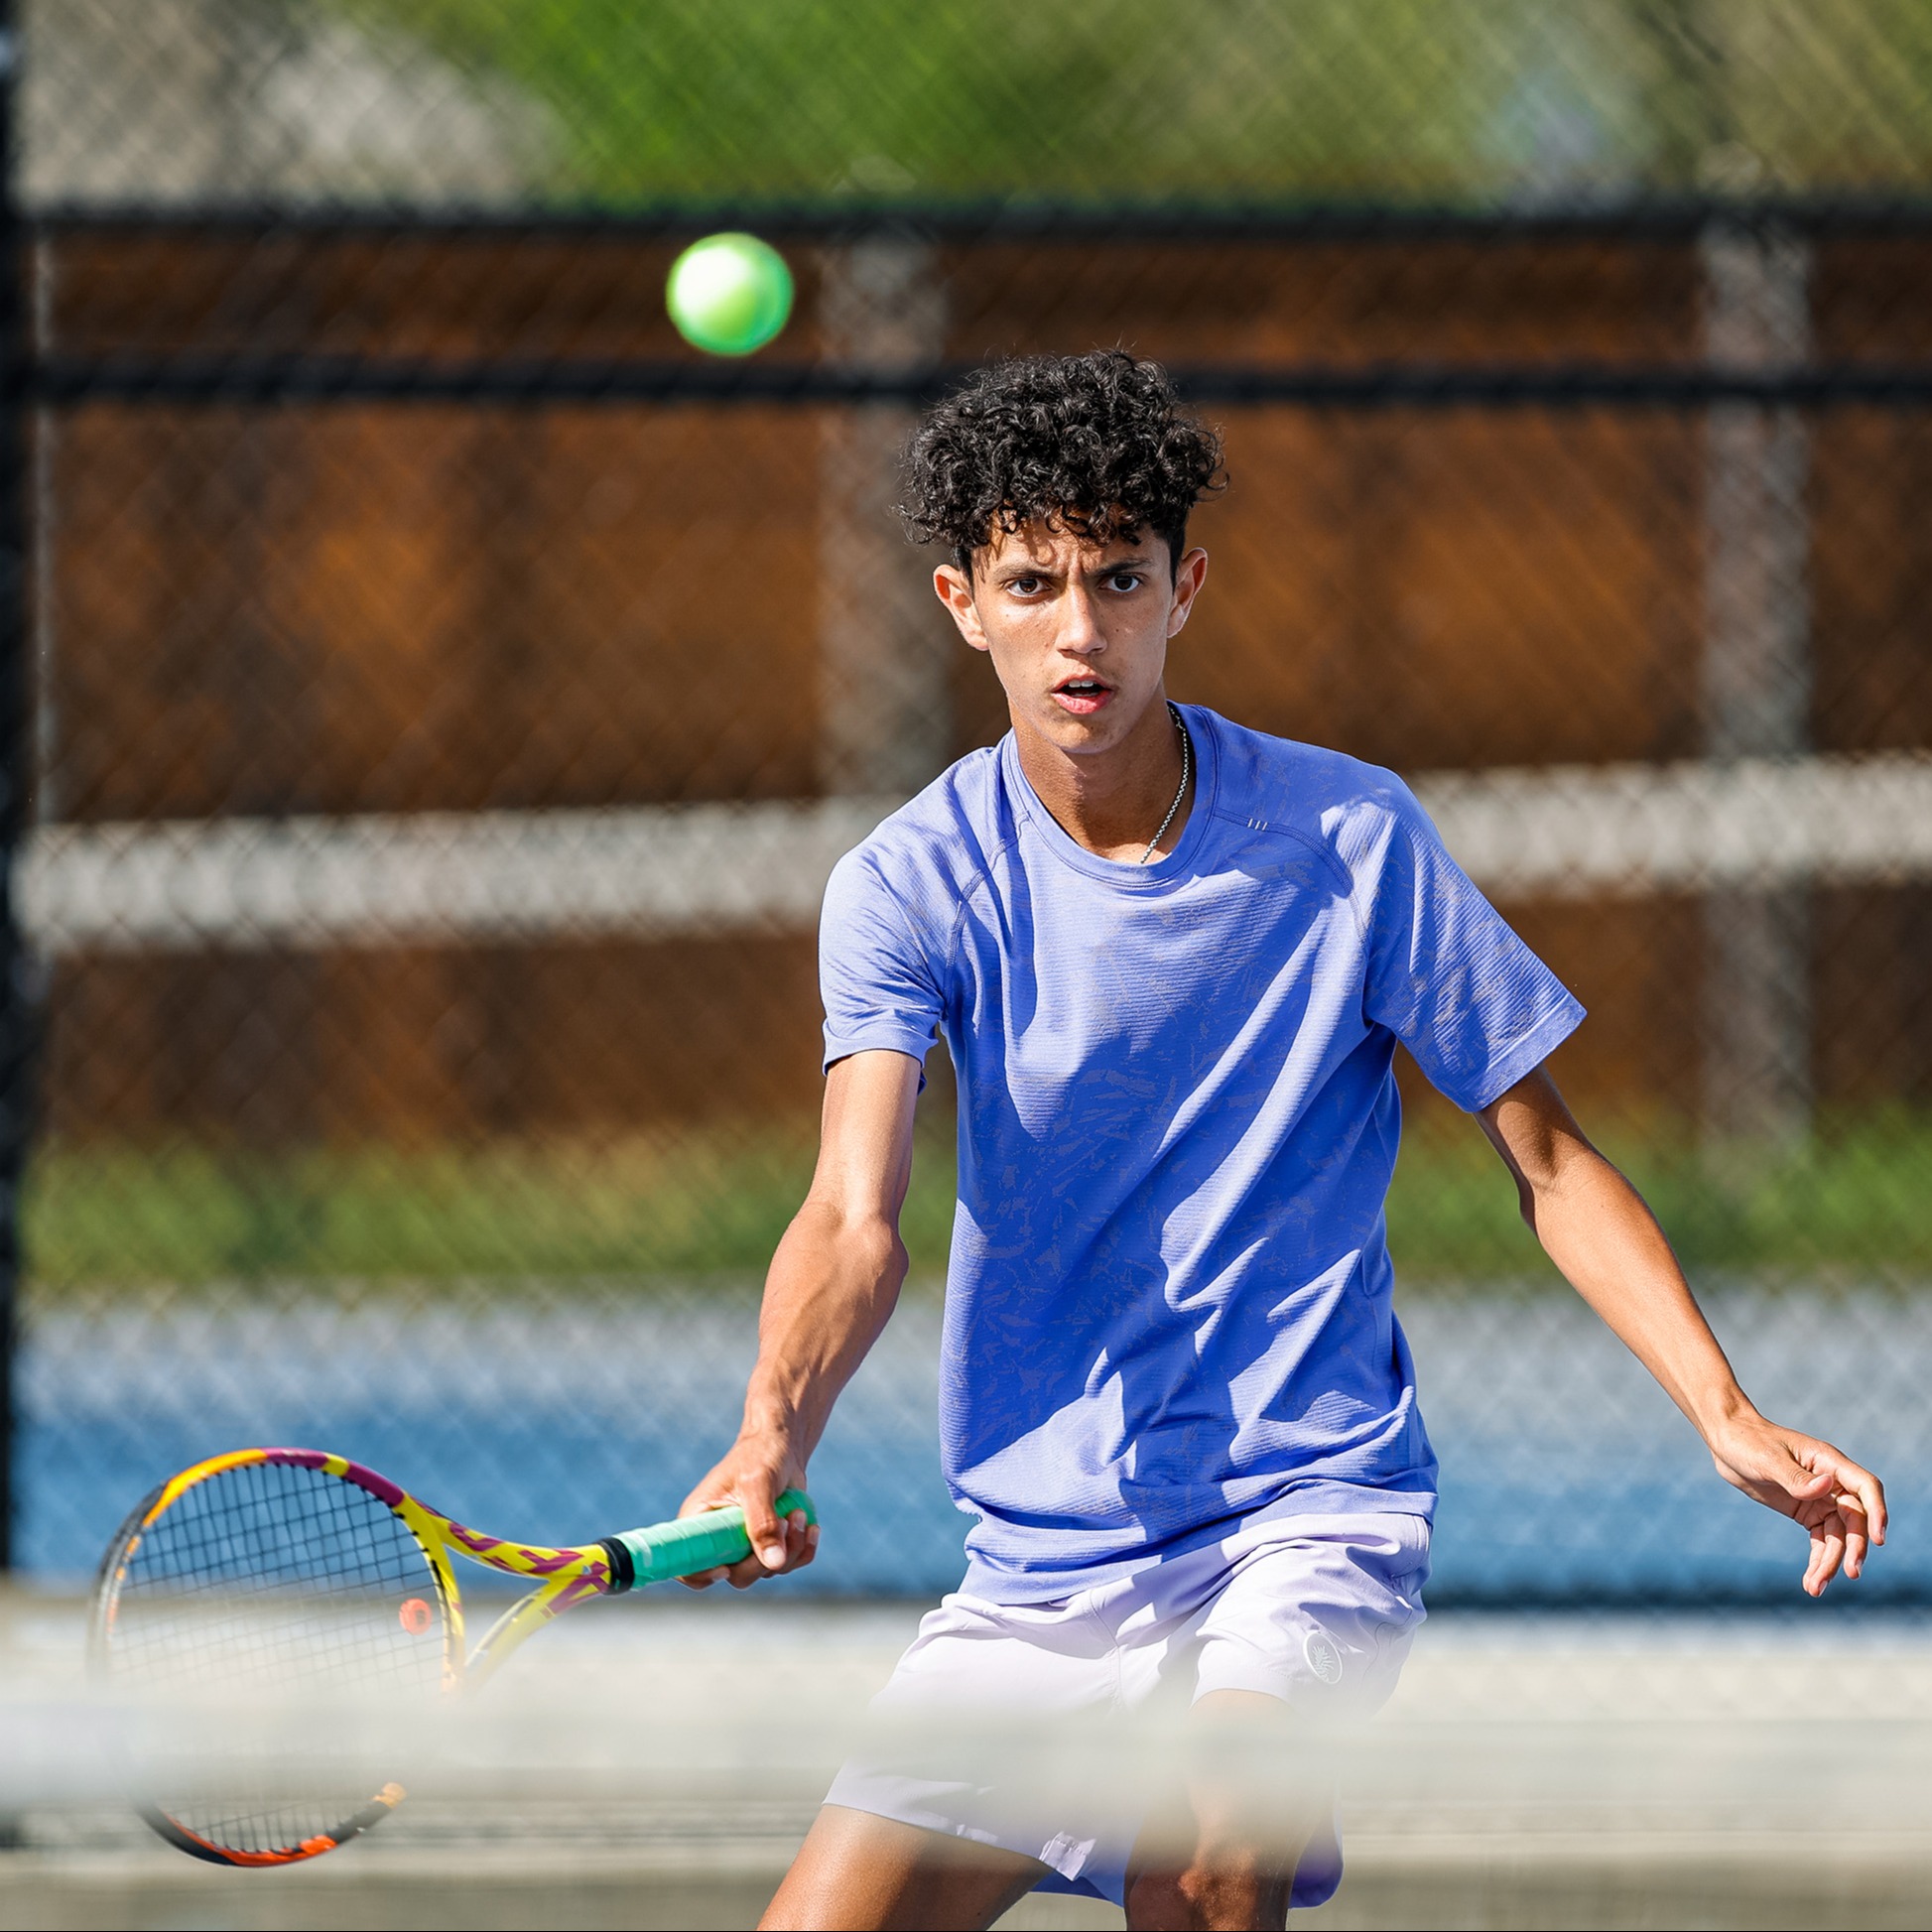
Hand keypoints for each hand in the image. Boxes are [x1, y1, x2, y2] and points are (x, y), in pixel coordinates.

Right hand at [674, 1432, 819, 1590]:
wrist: (783, 1446)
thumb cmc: (760, 1455)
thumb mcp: (757, 1483)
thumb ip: (763, 1522)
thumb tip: (773, 1563)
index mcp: (700, 1521)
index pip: (687, 1564)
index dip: (701, 1575)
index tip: (726, 1569)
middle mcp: (719, 1538)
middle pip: (735, 1575)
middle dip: (764, 1559)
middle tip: (785, 1523)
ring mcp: (745, 1545)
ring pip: (766, 1570)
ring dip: (791, 1548)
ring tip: (799, 1513)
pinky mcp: (769, 1545)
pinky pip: (787, 1564)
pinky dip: (803, 1550)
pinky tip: (811, 1527)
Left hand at [1706, 1414, 1885, 1595]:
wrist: (1727, 1443)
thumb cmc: (1748, 1441)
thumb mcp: (1768, 1459)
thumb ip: (1796, 1477)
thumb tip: (1826, 1487)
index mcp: (1829, 1461)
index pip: (1866, 1487)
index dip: (1877, 1512)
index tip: (1877, 1539)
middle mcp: (1831, 1482)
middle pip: (1854, 1519)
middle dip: (1853, 1547)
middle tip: (1850, 1573)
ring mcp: (1820, 1499)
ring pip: (1837, 1536)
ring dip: (1831, 1562)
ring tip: (1816, 1587)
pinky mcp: (1806, 1512)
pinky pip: (1821, 1540)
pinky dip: (1818, 1560)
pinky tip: (1811, 1582)